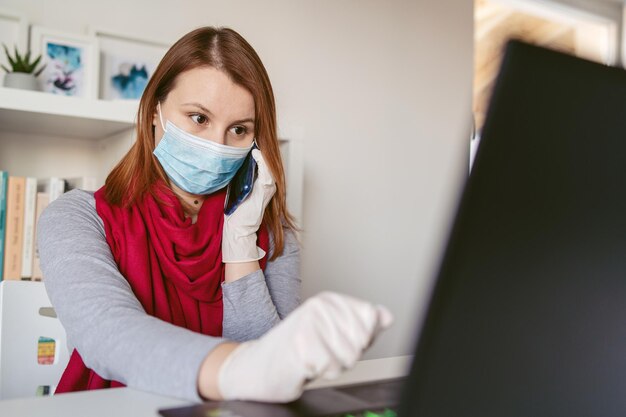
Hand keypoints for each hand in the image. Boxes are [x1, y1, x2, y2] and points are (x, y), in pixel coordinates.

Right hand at [217, 291, 393, 401]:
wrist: (256, 367)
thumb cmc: (296, 351)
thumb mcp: (333, 333)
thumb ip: (361, 324)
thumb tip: (386, 316)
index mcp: (329, 300)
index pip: (370, 320)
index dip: (358, 339)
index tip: (334, 340)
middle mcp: (320, 307)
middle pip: (362, 340)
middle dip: (345, 355)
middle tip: (321, 351)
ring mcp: (310, 324)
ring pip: (349, 356)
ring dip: (332, 365)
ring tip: (312, 358)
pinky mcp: (302, 345)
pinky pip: (332, 368)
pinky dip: (319, 373)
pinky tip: (303, 365)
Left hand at [222, 149, 275, 262]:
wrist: (238, 228)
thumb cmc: (236, 211)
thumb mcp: (237, 190)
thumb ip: (239, 178)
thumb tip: (231, 162)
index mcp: (262, 185)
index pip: (263, 163)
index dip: (258, 151)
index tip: (251, 139)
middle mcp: (268, 185)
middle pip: (268, 162)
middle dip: (262, 149)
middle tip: (254, 136)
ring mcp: (268, 188)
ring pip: (268, 165)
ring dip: (262, 153)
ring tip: (255, 142)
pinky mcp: (265, 191)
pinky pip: (266, 172)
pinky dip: (262, 162)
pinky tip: (255, 154)